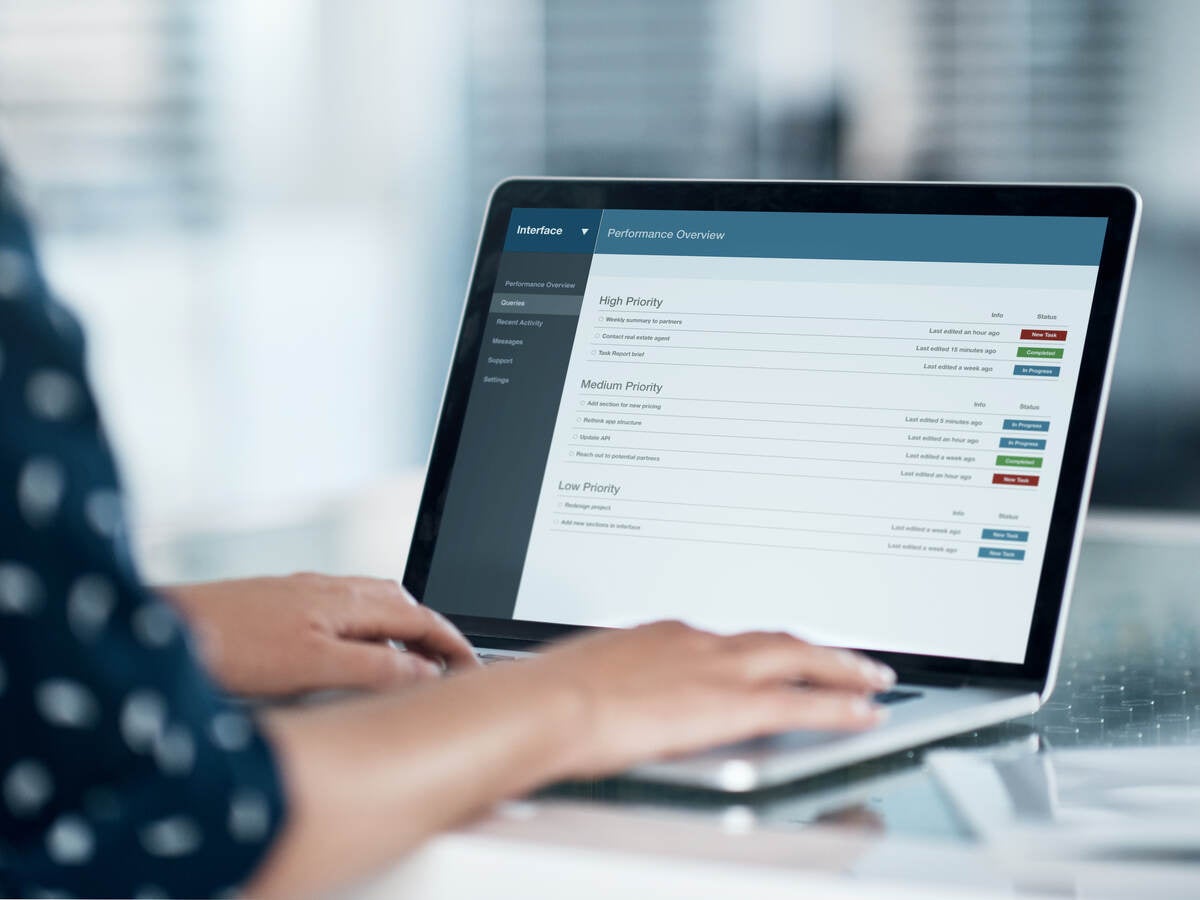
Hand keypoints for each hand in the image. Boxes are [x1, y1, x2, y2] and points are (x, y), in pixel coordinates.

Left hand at [161, 573, 478, 696]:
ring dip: (399, 630)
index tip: (472, 667)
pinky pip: (341, 611)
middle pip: (400, 604)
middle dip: (431, 631)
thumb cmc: (226, 644)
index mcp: (344, 600)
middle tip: (447, 666)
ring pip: (369, 606)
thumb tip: (423, 671)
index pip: (419, 617)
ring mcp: (301, 593)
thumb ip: (373, 668)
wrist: (157, 628)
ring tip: (408, 664)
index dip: (451, 643)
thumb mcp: (311, 667)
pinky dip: (364, 631)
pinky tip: (347, 655)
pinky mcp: (278, 604)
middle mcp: (327, 588)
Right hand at [515, 620, 895, 778]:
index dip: (762, 648)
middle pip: (775, 639)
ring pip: (799, 660)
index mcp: (665, 636)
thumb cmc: (552, 694)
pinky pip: (802, 703)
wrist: (549, 703)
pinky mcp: (731, 704)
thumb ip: (613, 681)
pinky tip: (863, 714)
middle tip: (852, 659)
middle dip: (819, 650)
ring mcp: (718, 670)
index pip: (730, 640)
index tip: (777, 655)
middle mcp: (699, 643)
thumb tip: (603, 693)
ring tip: (870, 679)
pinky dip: (839, 706)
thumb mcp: (586, 675)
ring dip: (841, 669)